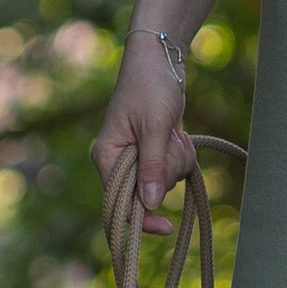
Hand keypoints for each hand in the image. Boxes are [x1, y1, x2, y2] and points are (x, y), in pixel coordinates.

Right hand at [92, 39, 193, 235]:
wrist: (161, 60)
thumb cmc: (151, 87)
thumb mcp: (153, 127)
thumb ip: (152, 166)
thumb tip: (150, 204)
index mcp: (106, 156)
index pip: (119, 201)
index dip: (142, 217)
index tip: (166, 227)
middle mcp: (118, 161)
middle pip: (146, 193)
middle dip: (166, 172)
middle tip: (171, 142)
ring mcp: (136, 157)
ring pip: (163, 181)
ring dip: (176, 160)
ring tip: (174, 131)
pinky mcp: (153, 152)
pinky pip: (171, 168)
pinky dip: (180, 155)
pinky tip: (178, 133)